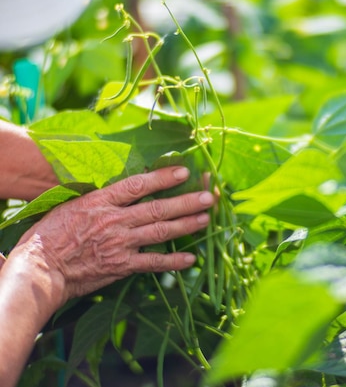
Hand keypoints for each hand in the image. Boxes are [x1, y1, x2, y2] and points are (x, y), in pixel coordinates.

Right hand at [12, 166, 214, 304]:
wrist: (40, 269)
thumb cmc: (49, 236)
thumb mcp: (71, 205)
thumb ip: (99, 199)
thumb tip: (122, 190)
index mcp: (101, 202)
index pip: (138, 185)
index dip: (163, 177)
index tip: (183, 171)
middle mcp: (115, 220)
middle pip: (158, 208)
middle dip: (186, 201)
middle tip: (209, 197)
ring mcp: (121, 244)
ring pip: (161, 231)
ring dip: (187, 225)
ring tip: (206, 219)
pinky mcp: (122, 266)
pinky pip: (154, 262)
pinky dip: (173, 261)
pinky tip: (191, 259)